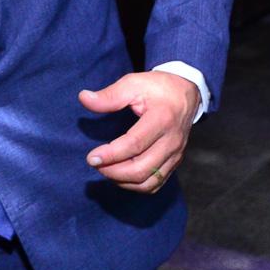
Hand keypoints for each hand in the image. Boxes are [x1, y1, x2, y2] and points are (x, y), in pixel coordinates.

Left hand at [78, 71, 200, 192]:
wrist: (186, 92)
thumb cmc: (157, 87)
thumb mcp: (133, 84)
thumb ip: (109, 95)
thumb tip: (83, 98)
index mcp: (162, 119)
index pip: (134, 144)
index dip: (111, 154)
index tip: (91, 157)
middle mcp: (171, 141)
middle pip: (141, 169)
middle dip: (113, 172)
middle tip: (95, 163)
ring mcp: (175, 154)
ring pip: (148, 182)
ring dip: (123, 181)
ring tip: (105, 169)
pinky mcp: (175, 162)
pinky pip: (155, 184)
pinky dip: (135, 185)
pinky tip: (120, 176)